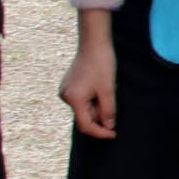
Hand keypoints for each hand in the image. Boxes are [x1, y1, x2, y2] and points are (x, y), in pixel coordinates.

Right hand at [61, 11, 116, 137]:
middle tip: (110, 96)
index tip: (113, 134)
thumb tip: (108, 127)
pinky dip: (92, 98)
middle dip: (100, 113)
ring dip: (97, 104)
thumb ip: (108, 111)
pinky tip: (99, 84)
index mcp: (74, 99)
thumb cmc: (102, 64)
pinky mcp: (68, 85)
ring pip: (84, 108)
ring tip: (105, 87)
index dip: (100, 132)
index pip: (86, 125)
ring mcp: (65, 90)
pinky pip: (81, 99)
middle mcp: (65, 97)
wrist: (93, 44)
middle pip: (85, 116)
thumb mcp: (108, 90)